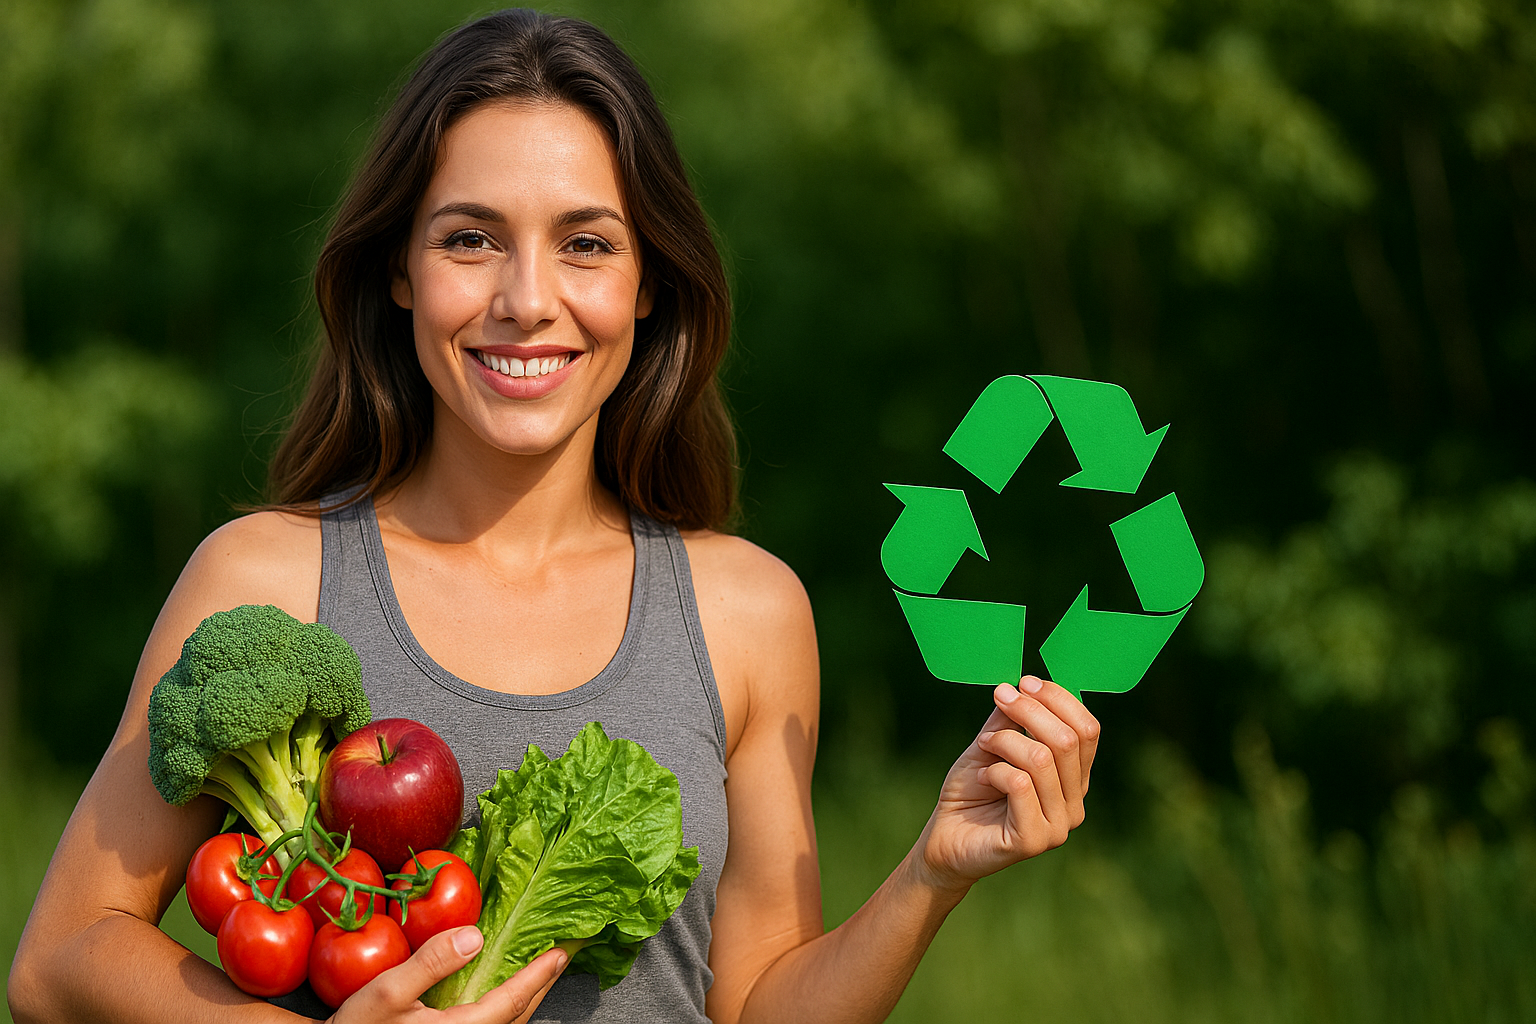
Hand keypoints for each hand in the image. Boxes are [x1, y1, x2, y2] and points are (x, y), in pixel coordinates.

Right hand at [327, 926, 567, 1023]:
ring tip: (538, 974)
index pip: (512, 1000)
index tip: (562, 952)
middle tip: (561, 959)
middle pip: (518, 1016)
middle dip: (541, 986)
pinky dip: (506, 1008)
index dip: (540, 974)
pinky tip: (502, 995)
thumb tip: (475, 936)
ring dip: (526, 999)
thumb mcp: (389, 990)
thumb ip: (432, 962)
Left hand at [915, 675, 1100, 892]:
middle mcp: (1075, 803)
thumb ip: (1011, 720)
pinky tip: (982, 779)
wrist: (945, 837)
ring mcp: (1058, 825)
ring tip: (983, 746)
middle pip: (1068, 740)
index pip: (1087, 730)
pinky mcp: (1034, 840)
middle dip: (1029, 710)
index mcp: (1073, 779)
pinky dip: (994, 770)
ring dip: (1004, 741)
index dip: (1059, 699)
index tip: (1024, 682)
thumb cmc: (971, 791)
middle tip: (1000, 698)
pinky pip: (1020, 784)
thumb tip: (1023, 686)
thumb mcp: (992, 745)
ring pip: (1042, 759)